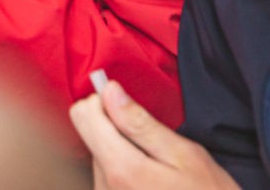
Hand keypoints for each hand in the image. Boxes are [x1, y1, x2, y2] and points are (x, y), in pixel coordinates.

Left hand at [71, 79, 238, 189]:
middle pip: (90, 135)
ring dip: (122, 152)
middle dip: (116, 129)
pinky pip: (106, 177)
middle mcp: (104, 189)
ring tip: (156, 168)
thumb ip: (141, 123)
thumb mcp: (185, 156)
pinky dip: (124, 170)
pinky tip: (150, 182)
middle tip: (153, 144)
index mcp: (121, 171)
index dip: (105, 102)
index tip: (128, 107)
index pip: (83, 116)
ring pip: (98, 155)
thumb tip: (109, 91)